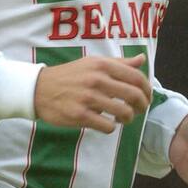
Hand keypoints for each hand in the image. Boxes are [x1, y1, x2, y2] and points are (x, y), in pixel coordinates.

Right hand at [34, 54, 150, 133]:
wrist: (39, 89)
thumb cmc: (70, 76)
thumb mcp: (93, 63)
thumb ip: (119, 63)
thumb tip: (142, 59)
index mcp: (103, 65)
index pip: (137, 78)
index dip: (147, 90)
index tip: (147, 98)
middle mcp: (97, 79)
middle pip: (134, 96)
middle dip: (142, 106)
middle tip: (138, 111)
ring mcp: (88, 98)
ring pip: (124, 112)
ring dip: (128, 119)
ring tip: (122, 118)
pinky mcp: (80, 115)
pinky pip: (107, 126)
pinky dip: (111, 127)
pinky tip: (106, 123)